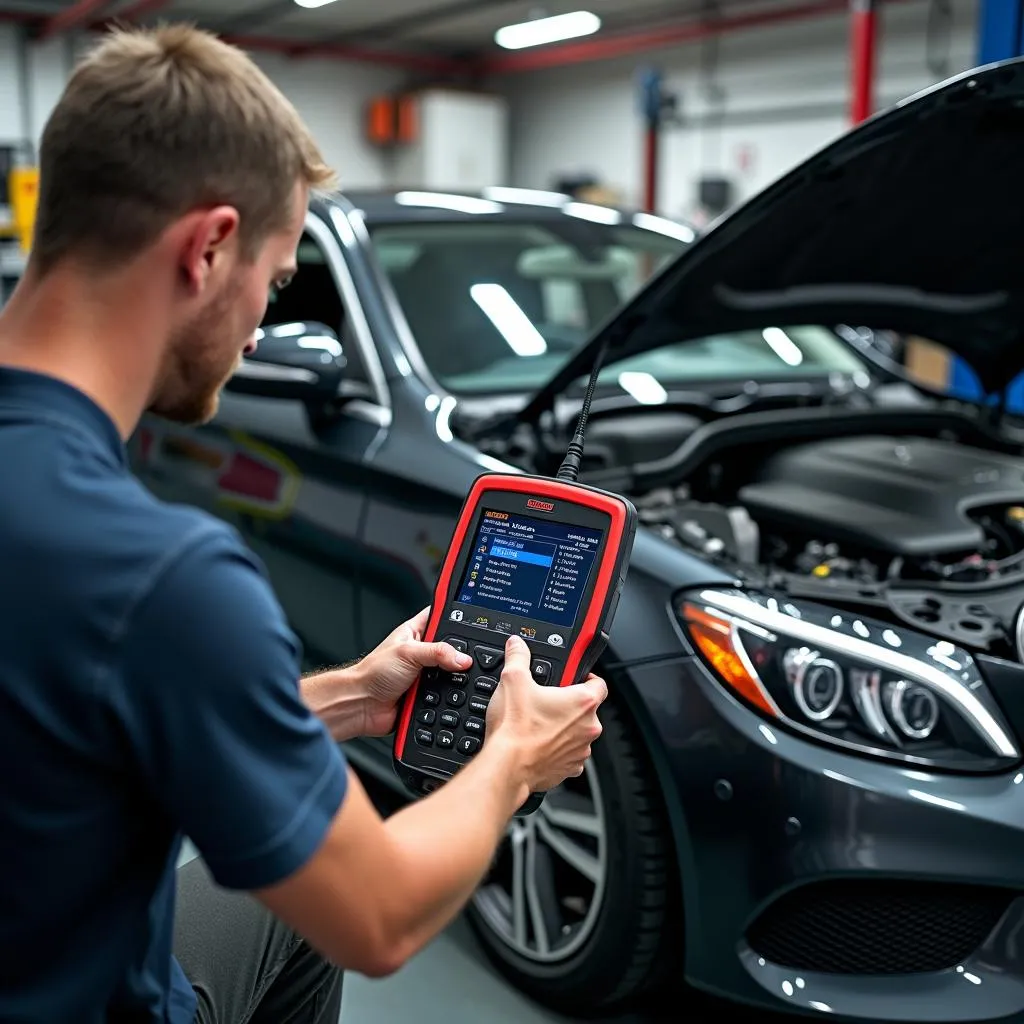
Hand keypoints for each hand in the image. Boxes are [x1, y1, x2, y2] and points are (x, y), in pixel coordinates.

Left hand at [357, 607, 472, 736]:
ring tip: (455, 679)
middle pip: (454, 648)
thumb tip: (463, 659)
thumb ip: (438, 652)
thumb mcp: (408, 653)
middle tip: (466, 657)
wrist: (362, 705)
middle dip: (461, 654)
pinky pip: (448, 696)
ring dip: (454, 680)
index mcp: (417, 632)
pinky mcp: (429, 695)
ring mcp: (428, 674)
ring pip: (453, 674)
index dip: (460, 616)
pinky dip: (449, 698)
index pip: (444, 617)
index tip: (478, 618)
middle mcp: (424, 652)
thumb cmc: (374, 673)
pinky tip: (449, 697)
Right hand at [484, 634, 607, 793]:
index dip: (586, 677)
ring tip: (538, 723)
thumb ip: (518, 657)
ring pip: (577, 733)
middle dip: (568, 704)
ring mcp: (580, 750)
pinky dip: (557, 749)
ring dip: (563, 728)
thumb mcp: (513, 680)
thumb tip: (517, 646)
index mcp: (583, 702)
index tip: (574, 678)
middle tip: (546, 701)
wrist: (507, 767)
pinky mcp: (569, 768)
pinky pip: (568, 754)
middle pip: (586, 709)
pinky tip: (538, 744)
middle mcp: (588, 727)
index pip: (599, 683)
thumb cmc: (515, 729)